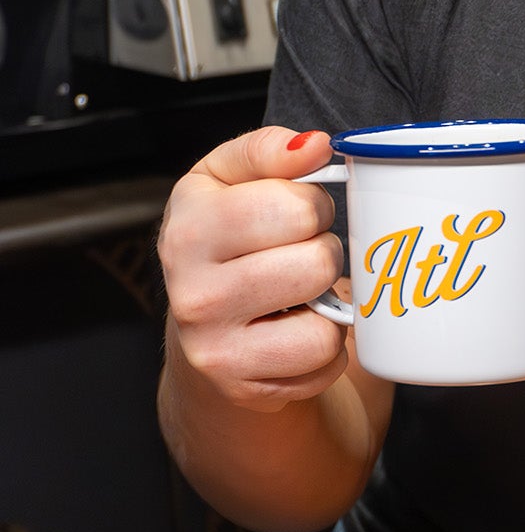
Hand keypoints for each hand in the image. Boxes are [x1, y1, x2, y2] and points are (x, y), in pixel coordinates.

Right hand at [159, 126, 348, 411]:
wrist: (205, 329)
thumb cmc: (230, 242)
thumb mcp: (234, 179)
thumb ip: (270, 150)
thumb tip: (314, 145)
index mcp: (189, 226)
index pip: (296, 206)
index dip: (313, 205)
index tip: (297, 213)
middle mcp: (192, 290)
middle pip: (318, 261)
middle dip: (324, 251)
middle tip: (300, 254)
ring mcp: (214, 345)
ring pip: (327, 319)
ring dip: (328, 301)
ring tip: (301, 292)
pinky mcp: (242, 386)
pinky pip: (325, 358)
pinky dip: (327, 344)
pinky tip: (299, 329)